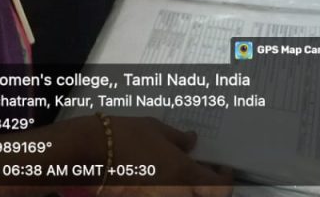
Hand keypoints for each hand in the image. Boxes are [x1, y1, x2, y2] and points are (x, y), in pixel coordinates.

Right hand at [84, 117, 232, 195]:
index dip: (226, 179)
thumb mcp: (157, 129)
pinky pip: (167, 196)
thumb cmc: (127, 136)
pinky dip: (171, 190)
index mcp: (184, 175)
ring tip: (182, 173)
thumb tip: (191, 141)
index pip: (219, 188)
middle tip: (205, 172)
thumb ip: (179, 138)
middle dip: (208, 188)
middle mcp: (176, 194)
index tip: (223, 169)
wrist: (93, 152)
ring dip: (189, 189)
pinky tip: (164, 176)